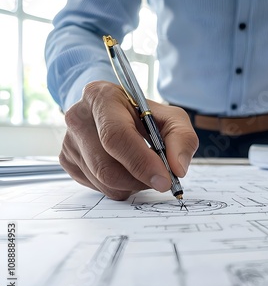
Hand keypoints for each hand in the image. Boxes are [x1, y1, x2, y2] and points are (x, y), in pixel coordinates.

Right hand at [60, 81, 198, 199]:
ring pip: (103, 182)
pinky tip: (128, 169)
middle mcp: (78, 117)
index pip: (116, 136)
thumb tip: (177, 168)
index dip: (141, 162)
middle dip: (140, 180)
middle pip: (106, 167)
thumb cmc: (144, 114)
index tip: (164, 180)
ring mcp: (69, 141)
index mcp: (101, 97)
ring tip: (145, 169)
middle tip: (162, 180)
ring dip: (133, 184)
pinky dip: (120, 186)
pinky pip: (98, 188)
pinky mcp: (67, 160)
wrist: (116, 112)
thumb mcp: (171, 117)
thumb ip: (182, 138)